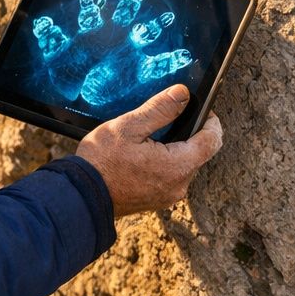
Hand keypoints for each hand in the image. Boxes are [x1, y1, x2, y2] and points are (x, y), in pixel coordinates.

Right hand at [77, 85, 223, 216]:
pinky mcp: (156, 201)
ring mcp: (168, 196)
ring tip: (148, 139)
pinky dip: (163, 165)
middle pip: (198, 153)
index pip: (212, 140)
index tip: (202, 110)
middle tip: (166, 120)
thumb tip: (183, 94)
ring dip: (174, 150)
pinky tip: (141, 157)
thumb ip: (160, 109)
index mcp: (178, 165)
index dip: (211, 122)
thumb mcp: (129, 127)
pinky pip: (169, 178)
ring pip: (183, 166)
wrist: (82, 196)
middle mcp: (179, 185)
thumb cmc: (102, 162)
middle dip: (188, 135)